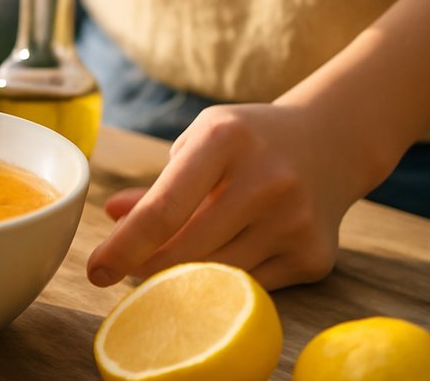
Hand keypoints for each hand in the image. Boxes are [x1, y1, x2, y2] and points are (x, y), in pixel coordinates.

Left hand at [86, 102, 390, 290]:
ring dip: (182, 279)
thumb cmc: (248, 142)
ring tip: (167, 265)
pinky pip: (249, 288)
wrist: (333, 142)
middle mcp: (266, 180)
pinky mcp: (314, 257)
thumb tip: (112, 216)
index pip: (164, 209)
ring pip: (216, 277)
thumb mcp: (199, 143)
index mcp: (225, 140)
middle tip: (125, 272)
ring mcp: (295, 221)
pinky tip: (219, 262)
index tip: (96, 271)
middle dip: (146, 269)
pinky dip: (224, 283)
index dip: (124, 246)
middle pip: (186, 252)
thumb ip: (158, 185)